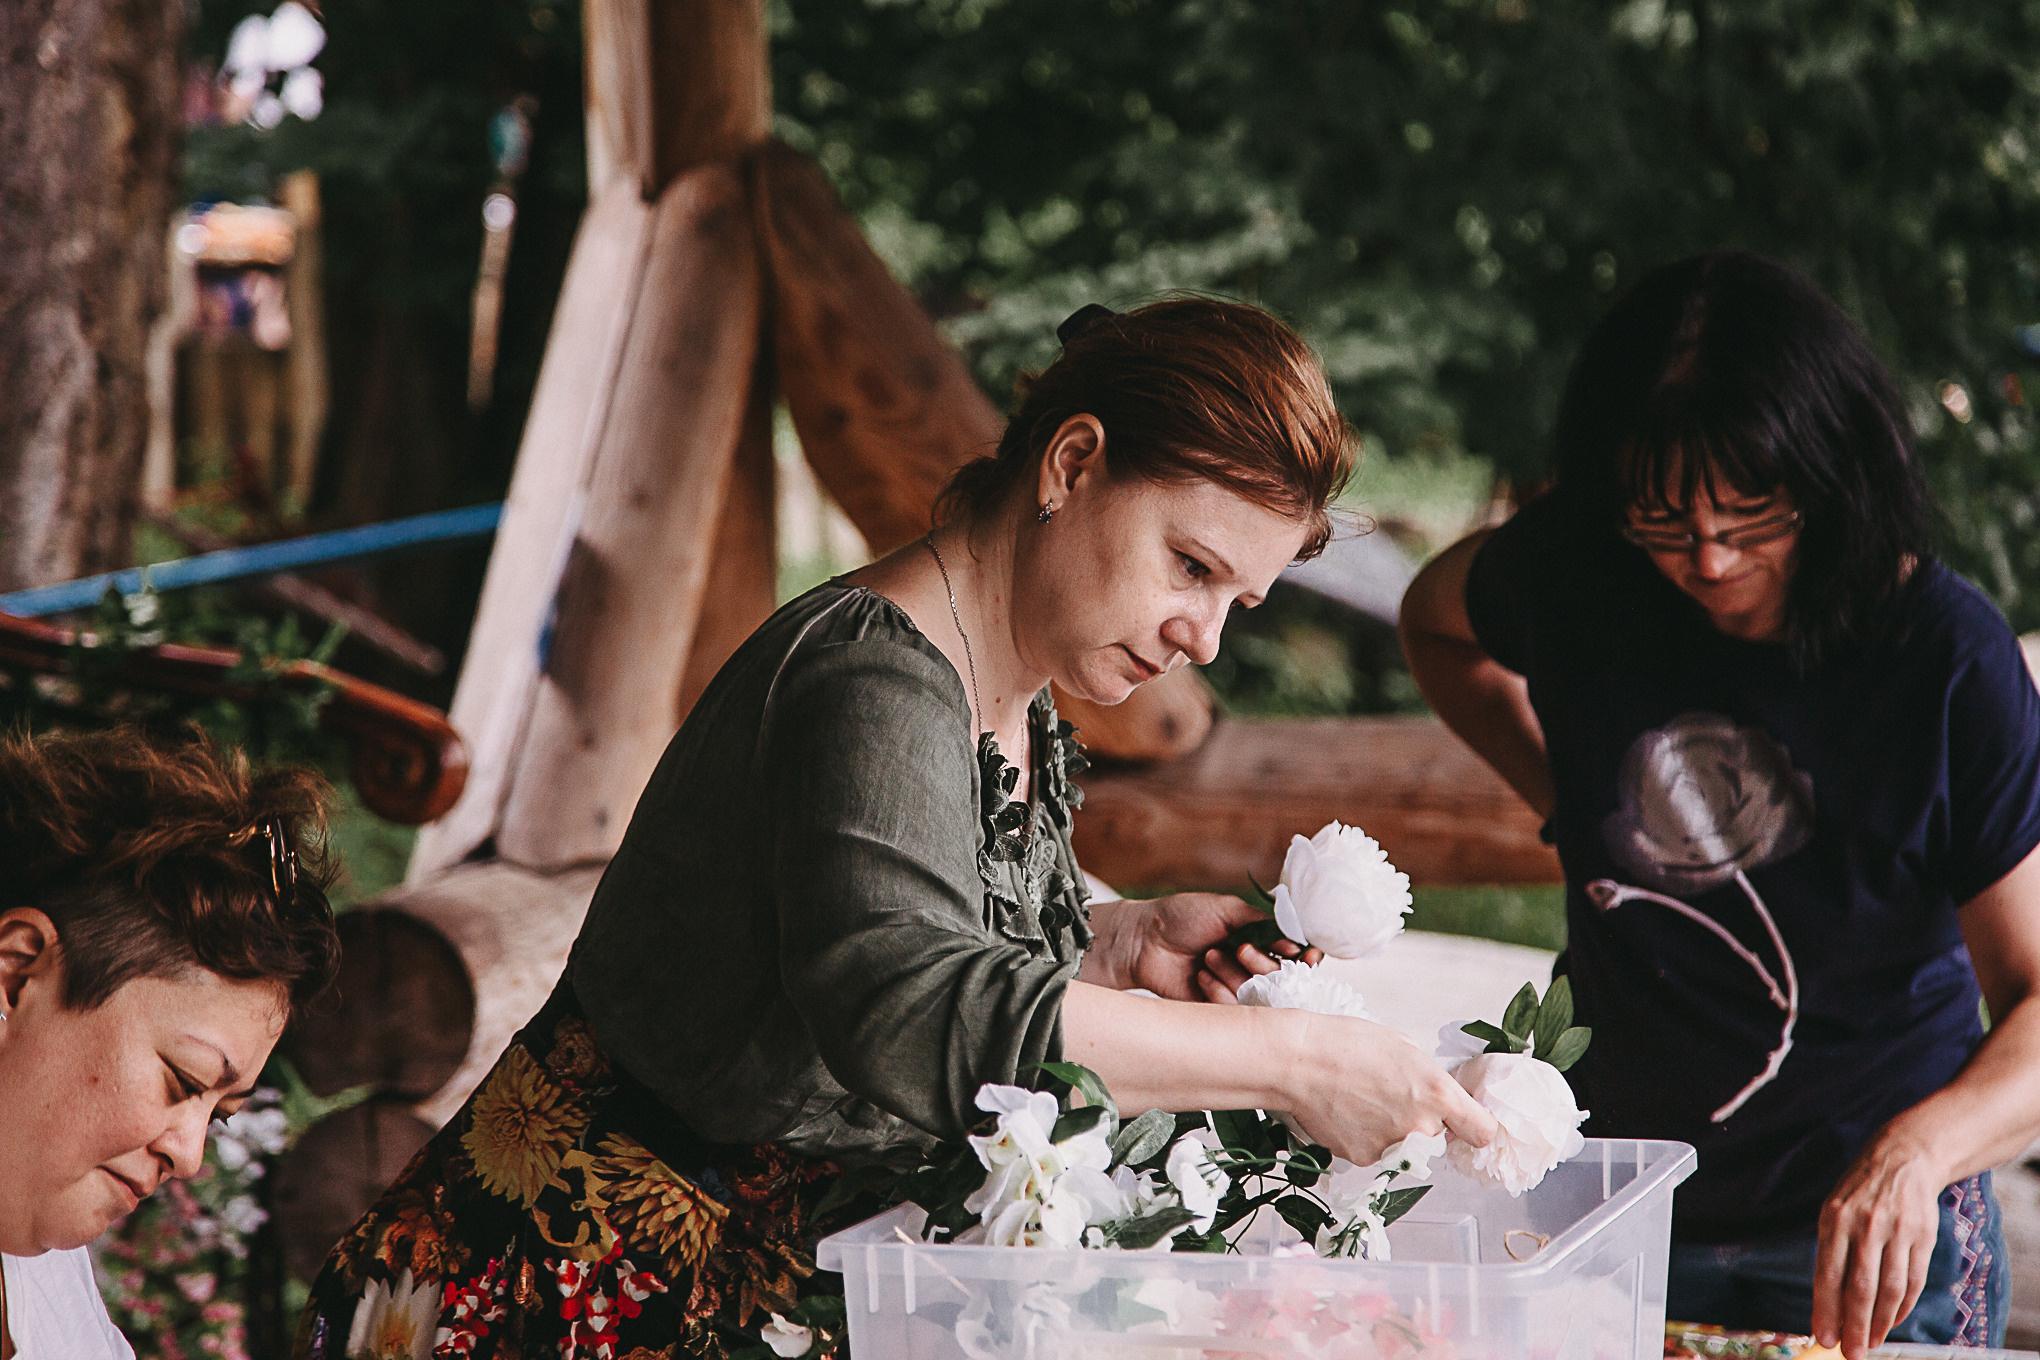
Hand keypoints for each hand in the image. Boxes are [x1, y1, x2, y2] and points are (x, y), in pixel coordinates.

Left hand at [1087, 893, 1318, 1000]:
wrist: (1143, 940)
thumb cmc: (1182, 918)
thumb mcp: (1227, 909)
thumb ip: (1264, 924)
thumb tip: (1298, 941)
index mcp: (1258, 942)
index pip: (1294, 956)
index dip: (1304, 959)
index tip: (1306, 957)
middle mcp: (1251, 968)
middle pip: (1282, 979)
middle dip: (1264, 964)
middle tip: (1240, 950)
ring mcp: (1235, 990)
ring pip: (1260, 996)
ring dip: (1236, 975)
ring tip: (1208, 957)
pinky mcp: (1217, 1010)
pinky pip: (1235, 1010)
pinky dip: (1220, 992)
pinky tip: (1200, 977)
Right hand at [1280, 1010, 1498, 1165]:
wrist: (1297, 1061)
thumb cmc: (1347, 1043)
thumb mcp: (1404, 1047)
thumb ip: (1430, 1078)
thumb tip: (1436, 1097)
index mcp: (1437, 1094)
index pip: (1483, 1132)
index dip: (1475, 1126)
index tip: (1466, 1121)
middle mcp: (1421, 1127)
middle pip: (1438, 1136)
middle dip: (1423, 1120)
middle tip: (1392, 1095)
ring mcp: (1391, 1148)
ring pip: (1405, 1145)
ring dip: (1393, 1129)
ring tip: (1362, 1100)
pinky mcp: (1363, 1159)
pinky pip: (1377, 1151)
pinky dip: (1366, 1136)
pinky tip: (1346, 1111)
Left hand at [1812, 1128, 1946, 1359]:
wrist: (1902, 1160)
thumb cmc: (1858, 1193)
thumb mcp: (1833, 1212)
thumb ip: (1831, 1254)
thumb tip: (1826, 1304)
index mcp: (1835, 1220)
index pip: (1828, 1274)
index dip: (1826, 1310)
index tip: (1824, 1337)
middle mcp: (1865, 1226)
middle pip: (1860, 1288)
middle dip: (1854, 1325)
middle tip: (1851, 1353)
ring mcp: (1897, 1232)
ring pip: (1890, 1289)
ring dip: (1880, 1322)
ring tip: (1871, 1342)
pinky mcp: (1922, 1237)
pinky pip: (1912, 1281)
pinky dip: (1901, 1307)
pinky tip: (1891, 1321)